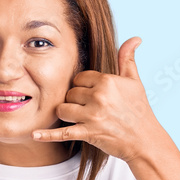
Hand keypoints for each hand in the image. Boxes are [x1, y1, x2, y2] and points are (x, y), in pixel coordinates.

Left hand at [32, 36, 164, 162]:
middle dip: (76, 101)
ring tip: (80, 118)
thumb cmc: (140, 110)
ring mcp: (93, 116)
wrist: (145, 141)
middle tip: (90, 109)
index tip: (92, 95)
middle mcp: (99, 97)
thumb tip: (135, 38)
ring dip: (68, 114)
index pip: (80, 78)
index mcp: (107, 81)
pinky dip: (47, 135)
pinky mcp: (88, 133)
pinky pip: (63, 133)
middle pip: (70, 93)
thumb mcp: (134, 82)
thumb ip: (128, 59)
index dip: (84, 87)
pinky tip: (34, 134)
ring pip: (63, 109)